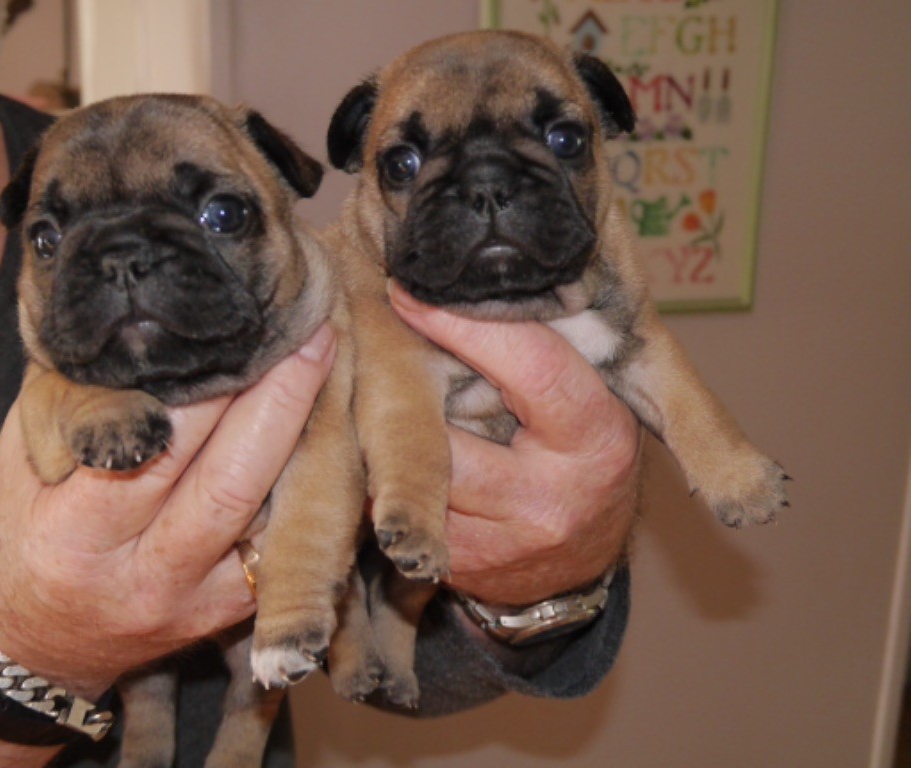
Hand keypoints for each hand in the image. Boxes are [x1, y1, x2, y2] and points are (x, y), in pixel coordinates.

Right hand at [0, 324, 336, 699]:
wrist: (29, 641)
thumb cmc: (21, 536)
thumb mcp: (22, 465)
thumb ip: (78, 404)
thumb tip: (148, 333)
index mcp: (76, 535)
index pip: (156, 453)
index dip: (209, 391)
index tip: (243, 332)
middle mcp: (142, 576)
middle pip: (230, 481)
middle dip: (279, 401)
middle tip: (312, 336)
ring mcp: (193, 603)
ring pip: (268, 516)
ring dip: (304, 439)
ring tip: (324, 372)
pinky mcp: (226, 614)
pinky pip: (278, 545)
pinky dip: (300, 487)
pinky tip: (321, 436)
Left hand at [390, 288, 640, 605]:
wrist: (583, 561)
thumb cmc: (586, 457)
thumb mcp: (594, 402)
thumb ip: (545, 355)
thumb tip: (463, 286)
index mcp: (596, 439)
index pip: (532, 368)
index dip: (464, 325)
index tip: (413, 292)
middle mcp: (550, 498)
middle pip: (449, 435)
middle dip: (405, 389)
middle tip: (371, 341)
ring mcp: (503, 542)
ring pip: (415, 473)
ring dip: (386, 433)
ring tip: (373, 393)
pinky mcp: (461, 566)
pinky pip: (398, 507)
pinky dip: (384, 472)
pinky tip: (381, 448)